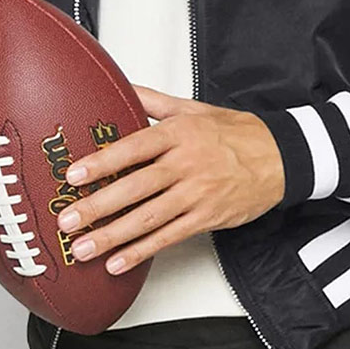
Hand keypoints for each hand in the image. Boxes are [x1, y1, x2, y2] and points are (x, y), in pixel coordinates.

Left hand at [55, 86, 284, 274]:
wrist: (281, 157)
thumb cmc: (235, 133)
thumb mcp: (193, 109)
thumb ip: (152, 102)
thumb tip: (120, 86)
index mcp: (179, 134)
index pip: (134, 147)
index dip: (103, 162)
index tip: (75, 175)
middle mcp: (186, 164)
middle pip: (136, 187)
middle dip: (98, 207)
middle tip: (68, 220)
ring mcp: (197, 194)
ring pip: (149, 218)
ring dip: (113, 236)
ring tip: (82, 248)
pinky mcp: (207, 217)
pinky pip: (169, 237)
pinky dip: (142, 251)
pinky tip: (117, 262)